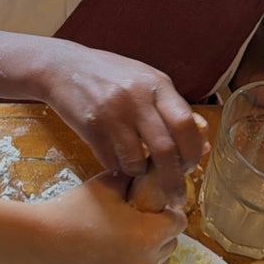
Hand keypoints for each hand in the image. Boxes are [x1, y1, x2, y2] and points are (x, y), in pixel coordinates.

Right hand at [0, 171, 185, 263]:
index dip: (167, 212)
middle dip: (159, 232)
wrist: (40, 243)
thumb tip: (155, 172)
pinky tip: (114, 256)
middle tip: (137, 222)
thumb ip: (136, 180)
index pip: (178, 222)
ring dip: (149, 253)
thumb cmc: (74, 209)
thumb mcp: (108, 185)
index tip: (152, 207)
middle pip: (170, 245)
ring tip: (125, 240)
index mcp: (148, 236)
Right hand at [37, 46, 205, 204]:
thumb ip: (169, 106)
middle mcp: (136, 98)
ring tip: (136, 168)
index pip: (186, 124)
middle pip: (165, 150)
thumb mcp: (144, 80)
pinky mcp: (91, 128)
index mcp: (157, 84)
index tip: (190, 167)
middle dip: (173, 180)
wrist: (61, 66)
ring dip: (139, 173)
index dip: (193, 151)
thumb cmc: (108, 74)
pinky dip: (117, 166)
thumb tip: (202, 142)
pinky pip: (111, 161)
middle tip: (176, 197)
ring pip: (136, 161)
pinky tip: (115, 157)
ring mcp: (112, 113)